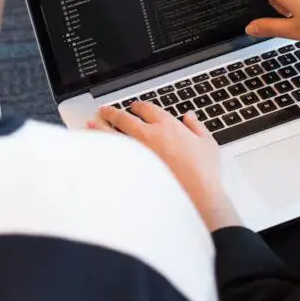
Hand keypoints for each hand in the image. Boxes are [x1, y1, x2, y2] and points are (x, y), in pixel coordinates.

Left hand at [89, 102, 240, 230]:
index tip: (135, 107)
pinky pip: (112, 154)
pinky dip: (102, 149)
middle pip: (124, 118)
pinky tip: (95, 148)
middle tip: (104, 110)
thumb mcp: (207, 143)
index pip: (148, 109)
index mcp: (167, 125)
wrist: (196, 194)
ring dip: (101, 127)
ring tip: (91, 123)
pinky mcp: (131, 168)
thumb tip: (189, 117)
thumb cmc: (203, 171)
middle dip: (113, 112)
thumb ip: (197, 126)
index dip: (139, 106)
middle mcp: (149, 135)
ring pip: (113, 134)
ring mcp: (137, 152)